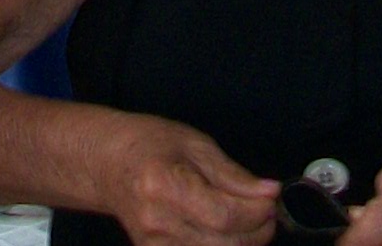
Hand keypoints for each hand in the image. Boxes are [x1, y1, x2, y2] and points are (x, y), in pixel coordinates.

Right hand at [110, 118, 280, 245]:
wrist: (109, 164)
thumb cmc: (150, 145)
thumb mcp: (195, 145)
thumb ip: (233, 174)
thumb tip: (269, 192)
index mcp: (163, 185)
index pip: (223, 216)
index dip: (256, 213)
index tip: (271, 199)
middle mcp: (156, 222)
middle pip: (223, 244)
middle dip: (258, 231)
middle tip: (267, 211)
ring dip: (243, 242)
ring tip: (249, 220)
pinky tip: (228, 232)